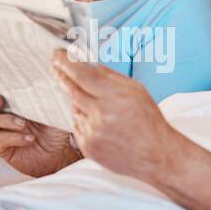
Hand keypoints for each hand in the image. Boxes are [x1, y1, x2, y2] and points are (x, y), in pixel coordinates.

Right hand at [0, 72, 77, 177]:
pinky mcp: (3, 148)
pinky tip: (29, 138)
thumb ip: (42, 89)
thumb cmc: (54, 124)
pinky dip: (14, 137)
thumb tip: (46, 69)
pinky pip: (0, 140)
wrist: (61, 150)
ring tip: (24, 123)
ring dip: (5, 120)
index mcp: (8, 99)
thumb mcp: (50, 104)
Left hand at [51, 50, 178, 180]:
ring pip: (74, 108)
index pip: (82, 74)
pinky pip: (77, 126)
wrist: (156, 155)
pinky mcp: (88, 146)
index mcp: (115, 96)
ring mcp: (93, 131)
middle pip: (72, 89)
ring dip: (77, 101)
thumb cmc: (149, 121)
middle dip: (61, 76)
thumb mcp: (136, 90)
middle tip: (55, 67)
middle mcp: (101, 113)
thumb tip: (89, 64)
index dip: (66, 62)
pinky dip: (83, 120)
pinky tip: (96, 121)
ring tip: (93, 103)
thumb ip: (110, 76)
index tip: (57, 54)